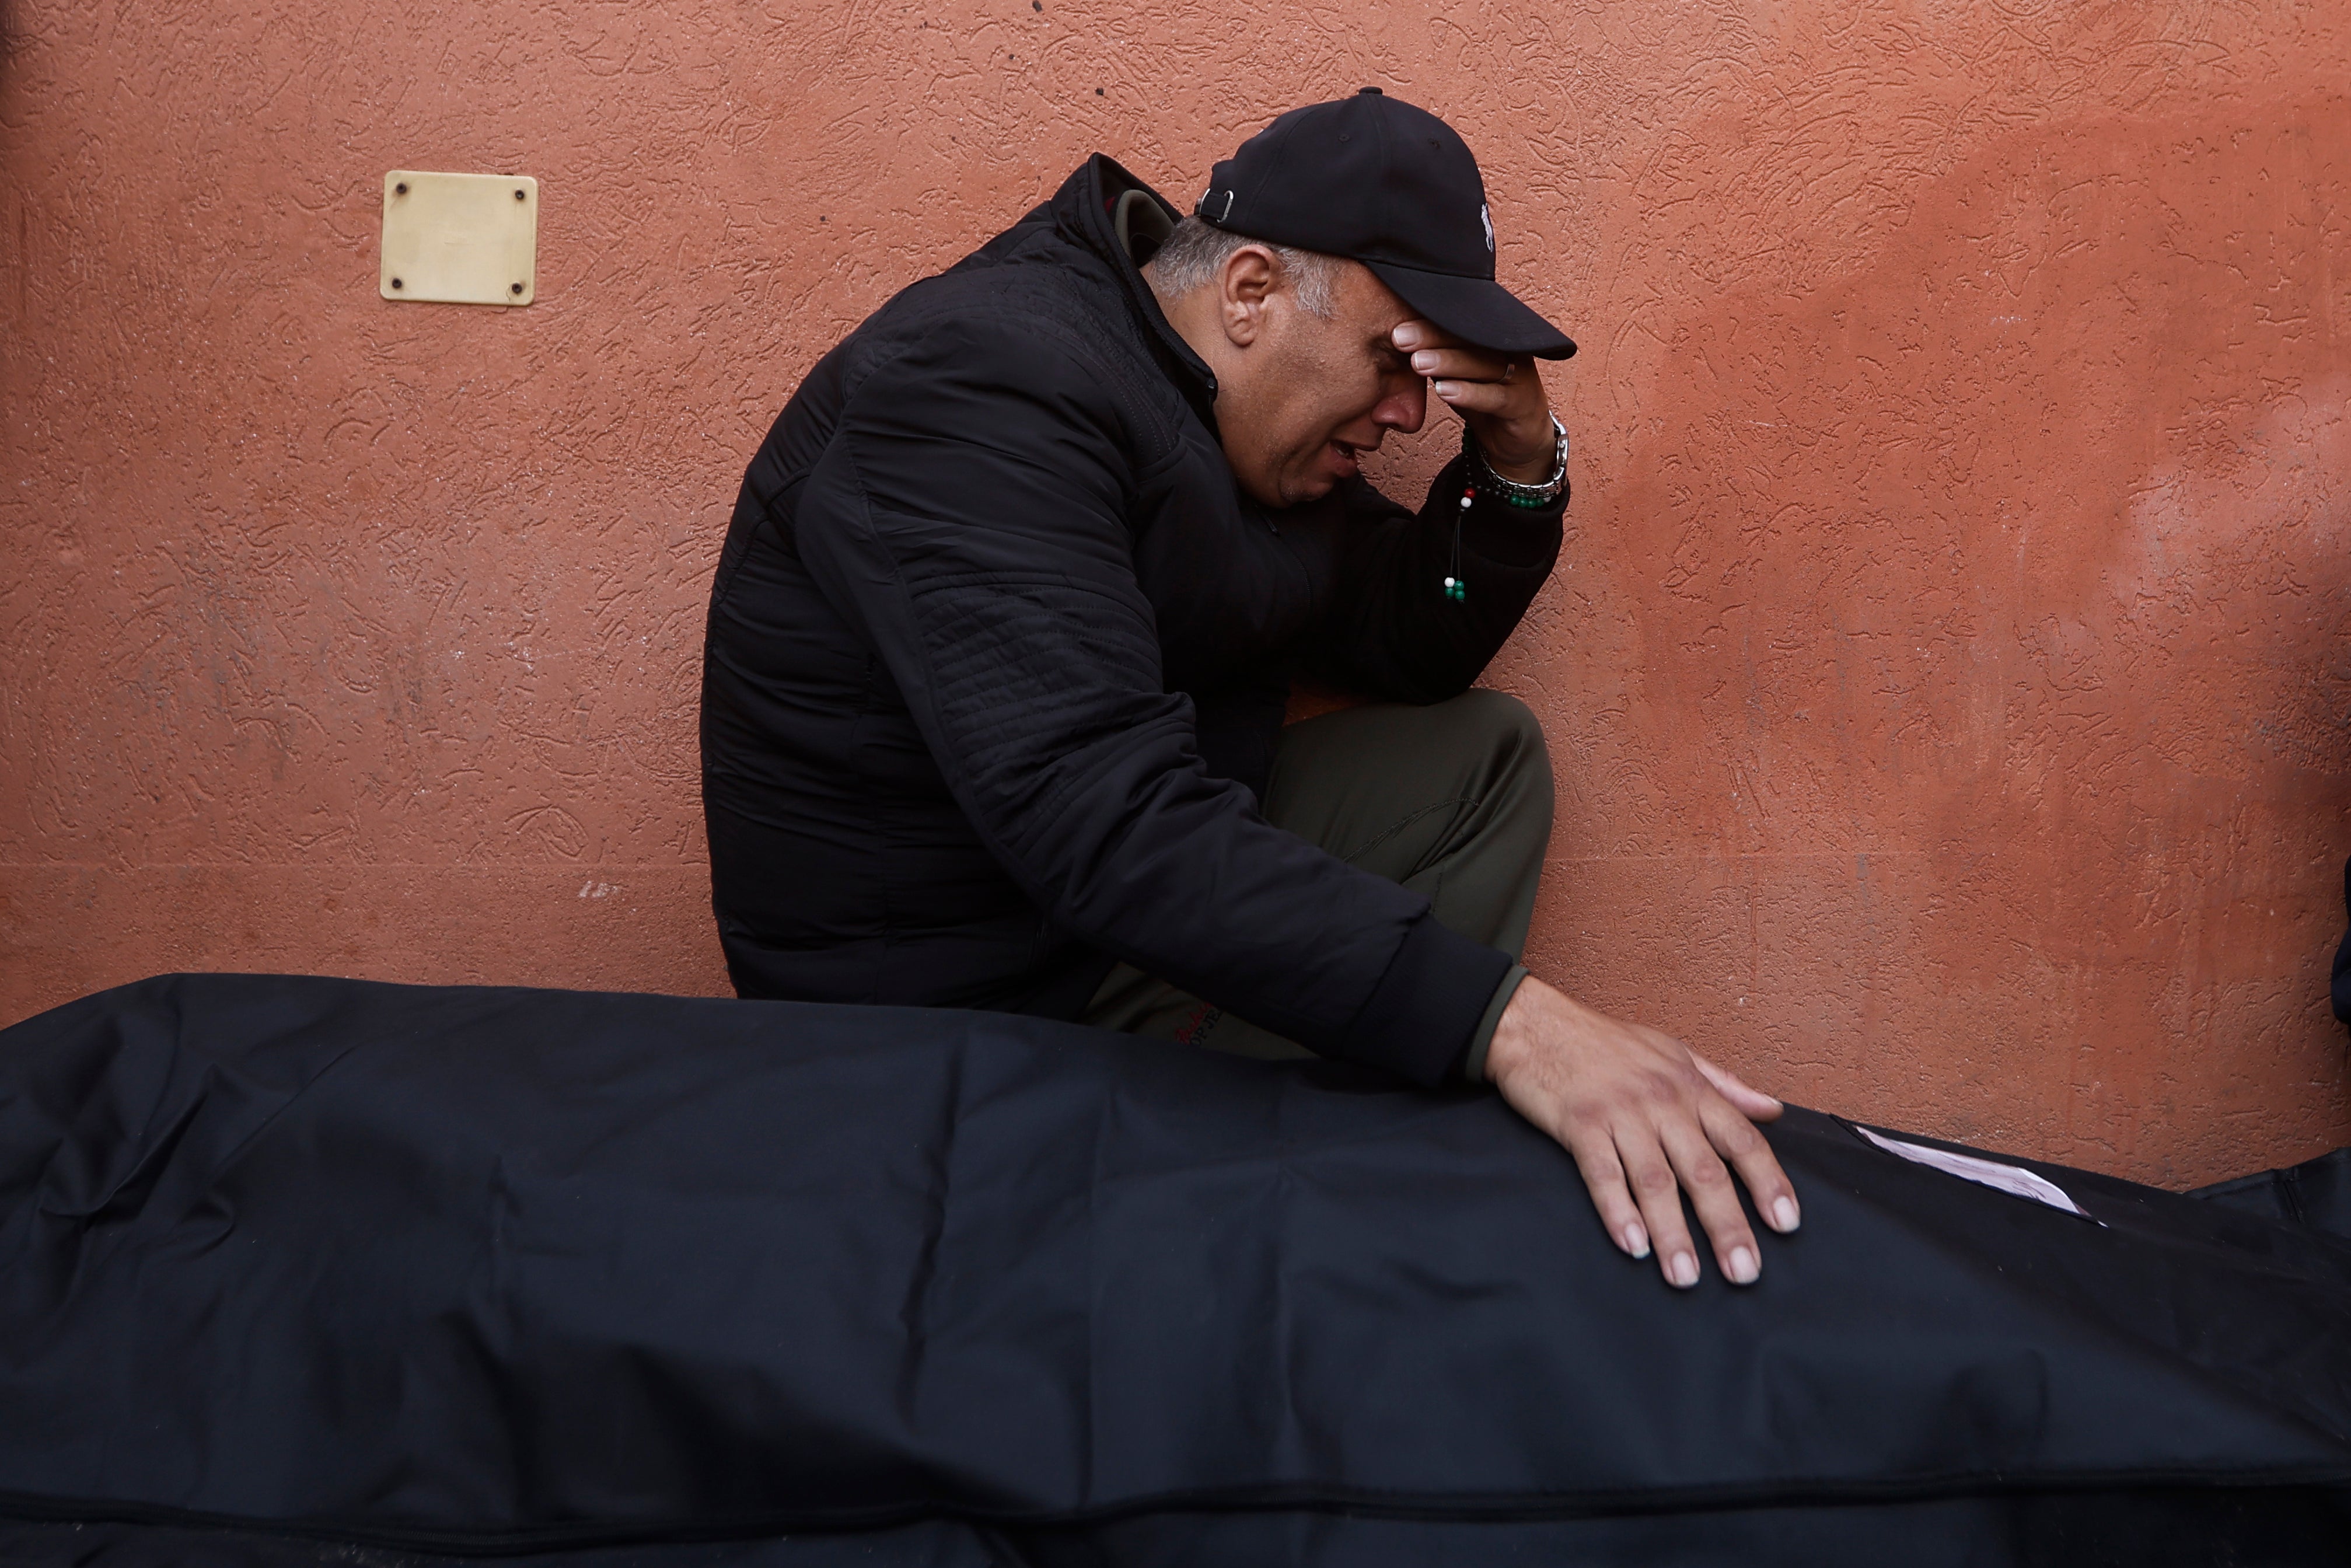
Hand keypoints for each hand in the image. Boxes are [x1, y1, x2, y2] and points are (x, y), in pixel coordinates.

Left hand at [1391, 319, 1554, 481]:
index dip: (1428, 323)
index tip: (1397, 328)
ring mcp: (1520, 375)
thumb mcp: (1457, 376)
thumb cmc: (1484, 398)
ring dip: (1448, 362)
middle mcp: (1509, 349)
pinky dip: (1469, 393)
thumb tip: (1398, 343)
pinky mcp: (1523, 403)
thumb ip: (1436, 360)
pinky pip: (1495, 396)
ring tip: (1417, 363)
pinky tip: (1444, 391)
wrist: (1520, 439)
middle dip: (1432, 337)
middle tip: (1400, 338)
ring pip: (1482, 364)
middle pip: (1469, 338)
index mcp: (1493, 337)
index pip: (1459, 324)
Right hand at [1485, 976, 1798, 1288]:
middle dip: (1727, 1226)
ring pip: (1655, 1181)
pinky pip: (1603, 1174)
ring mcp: (1620, 1113)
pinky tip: (1632, 1245)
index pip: (1741, 1140)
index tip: (1786, 1224)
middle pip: (1704, 1171)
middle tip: (1743, 1273)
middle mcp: (1662, 1102)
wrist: (1537, 1023)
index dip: (1767, 1182)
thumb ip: (1724, 1085)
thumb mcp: (1674, 1052)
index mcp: (1690, 1087)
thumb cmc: (1606, 1042)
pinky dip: (1618, 1211)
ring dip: (1673, 1232)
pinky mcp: (1579, 1124)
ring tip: (1686, 1276)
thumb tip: (1773, 1110)